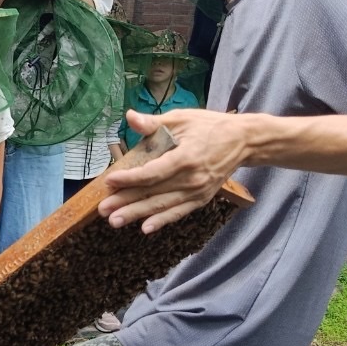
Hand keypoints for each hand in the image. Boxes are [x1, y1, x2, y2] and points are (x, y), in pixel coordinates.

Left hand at [98, 109, 249, 233]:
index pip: (152, 172)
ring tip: (115, 221)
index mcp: (185, 157)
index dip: (129, 178)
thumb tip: (130, 117)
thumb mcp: (181, 118)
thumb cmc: (209, 126)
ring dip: (137, 214)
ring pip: (163, 205)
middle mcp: (192, 178)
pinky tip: (145, 228)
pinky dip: (162, 221)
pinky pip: (179, 212)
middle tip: (103, 210)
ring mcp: (198, 191)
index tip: (109, 181)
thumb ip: (153, 123)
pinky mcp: (202, 198)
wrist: (243, 141)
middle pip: (154, 192)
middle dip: (126, 202)